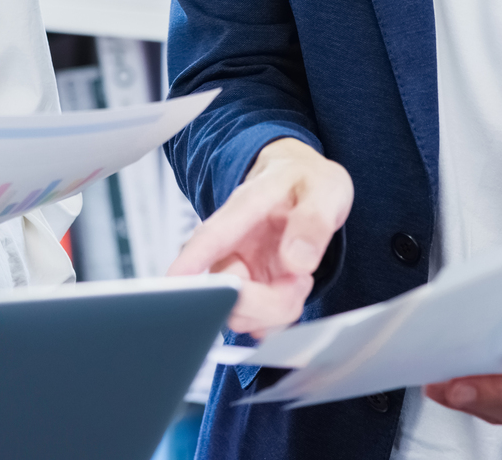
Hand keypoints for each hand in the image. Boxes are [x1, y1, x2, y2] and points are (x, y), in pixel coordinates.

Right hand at [166, 137, 352, 337]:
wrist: (305, 183)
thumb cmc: (307, 181)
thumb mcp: (325, 189)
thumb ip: (313, 222)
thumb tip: (296, 261)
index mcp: (245, 208)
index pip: (211, 237)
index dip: (191, 260)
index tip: (176, 281)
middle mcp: (233, 243)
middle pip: (226, 291)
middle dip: (268, 301)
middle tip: (300, 278)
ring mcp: (240, 268)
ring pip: (241, 313)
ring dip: (278, 309)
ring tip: (300, 277)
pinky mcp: (252, 288)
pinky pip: (256, 321)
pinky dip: (279, 317)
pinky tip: (293, 290)